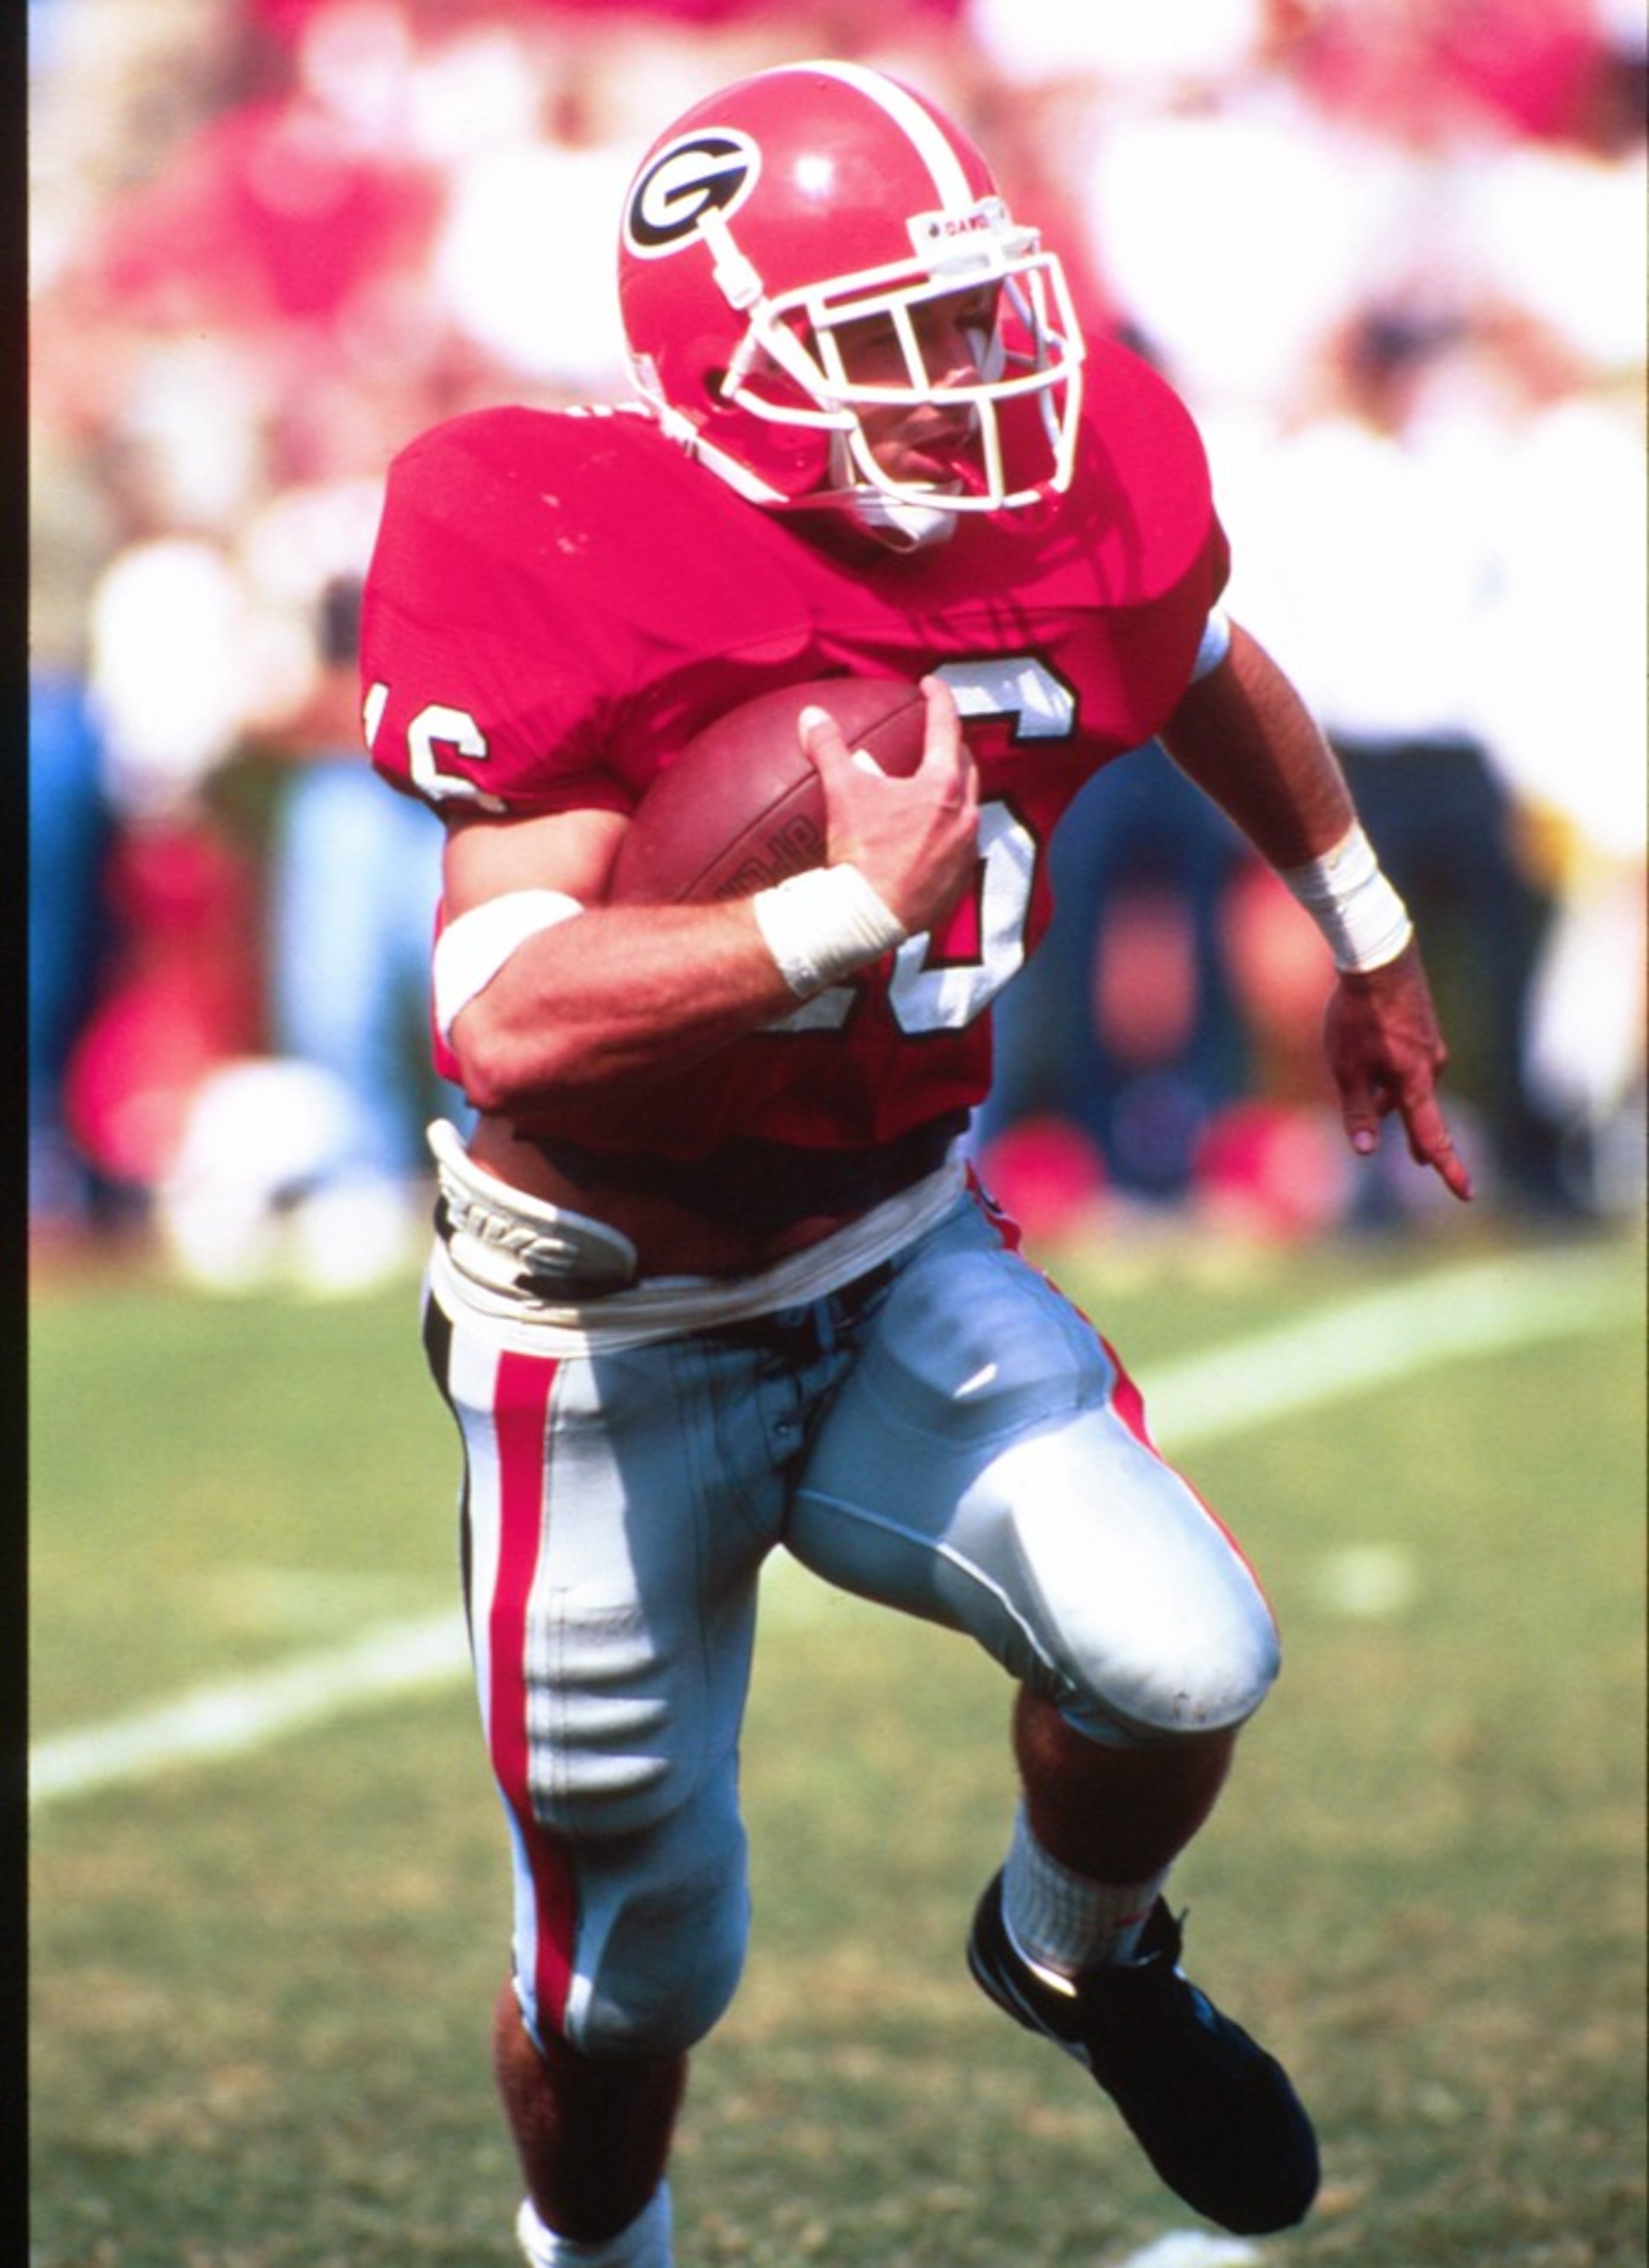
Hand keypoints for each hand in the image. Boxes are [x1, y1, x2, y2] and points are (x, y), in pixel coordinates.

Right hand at [800, 676, 979, 935]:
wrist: (870, 917)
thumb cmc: (860, 852)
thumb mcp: (842, 793)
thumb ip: (828, 749)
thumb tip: (810, 716)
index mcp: (941, 786)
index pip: (946, 726)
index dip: (938, 699)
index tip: (929, 685)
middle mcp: (965, 816)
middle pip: (965, 767)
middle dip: (952, 747)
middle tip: (937, 738)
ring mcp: (966, 851)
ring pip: (968, 809)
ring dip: (953, 793)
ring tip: (934, 789)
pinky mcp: (960, 882)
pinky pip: (961, 847)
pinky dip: (948, 833)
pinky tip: (930, 838)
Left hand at [1324, 940, 1473, 1200]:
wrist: (1378, 958)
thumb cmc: (1358, 1016)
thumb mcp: (1347, 1069)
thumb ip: (1357, 1111)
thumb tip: (1367, 1151)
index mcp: (1416, 1082)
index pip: (1433, 1136)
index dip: (1448, 1168)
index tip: (1465, 1194)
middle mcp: (1431, 1067)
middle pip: (1417, 1111)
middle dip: (1417, 1137)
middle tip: (1423, 1164)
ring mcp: (1429, 1047)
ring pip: (1406, 1085)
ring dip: (1387, 1098)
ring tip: (1367, 1105)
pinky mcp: (1422, 1030)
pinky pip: (1405, 1064)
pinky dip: (1387, 1073)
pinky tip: (1368, 1059)